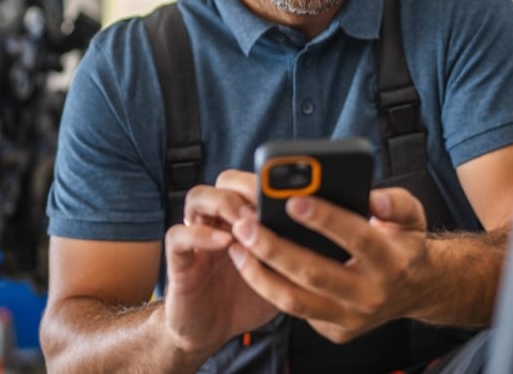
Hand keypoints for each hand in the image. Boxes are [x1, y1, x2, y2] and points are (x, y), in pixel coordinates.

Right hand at [162, 172, 278, 355]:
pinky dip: (201, 234)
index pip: (251, 181)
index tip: (292, 191)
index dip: (268, 179)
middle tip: (268, 201)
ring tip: (247, 220)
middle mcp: (218, 221)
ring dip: (224, 203)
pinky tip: (226, 243)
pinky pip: (179, 236)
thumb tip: (333, 236)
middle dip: (247, 185)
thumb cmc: (247, 299)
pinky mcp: (179, 260)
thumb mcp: (280, 274)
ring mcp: (196, 238)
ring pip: (197, 198)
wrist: (210, 333)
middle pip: (223, 182)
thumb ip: (295, 252)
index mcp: (242, 220)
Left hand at [226, 186, 429, 342]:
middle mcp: (370, 294)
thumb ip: (395, 201)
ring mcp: (350, 317)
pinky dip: (268, 288)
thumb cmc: (404, 245)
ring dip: (259, 274)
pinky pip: (295, 310)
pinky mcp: (335, 330)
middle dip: (274, 248)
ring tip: (237, 246)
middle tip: (245, 224)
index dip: (325, 219)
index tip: (292, 200)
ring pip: (295, 301)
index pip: (356, 237)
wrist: (416, 291)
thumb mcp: (412, 216)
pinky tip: (249, 265)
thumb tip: (373, 198)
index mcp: (391, 261)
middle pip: (315, 273)